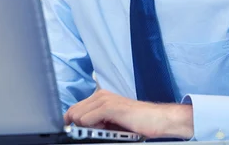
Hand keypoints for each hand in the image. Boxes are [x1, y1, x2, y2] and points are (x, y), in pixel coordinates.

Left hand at [63, 89, 193, 139]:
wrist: (156, 119)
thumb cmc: (137, 122)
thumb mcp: (111, 122)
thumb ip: (96, 121)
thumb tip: (78, 127)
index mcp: (100, 97)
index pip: (74, 109)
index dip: (72, 122)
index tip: (77, 131)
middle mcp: (100, 95)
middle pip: (72, 112)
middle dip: (78, 125)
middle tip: (95, 131)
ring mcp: (104, 100)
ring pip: (77, 116)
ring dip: (86, 128)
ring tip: (105, 130)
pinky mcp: (109, 107)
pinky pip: (86, 119)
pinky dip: (91, 128)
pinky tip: (105, 128)